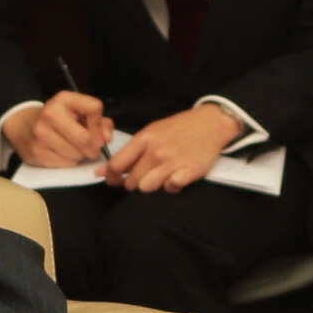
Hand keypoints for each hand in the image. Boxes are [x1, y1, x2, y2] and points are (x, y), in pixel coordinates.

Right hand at [1, 91, 111, 168]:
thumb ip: (100, 122)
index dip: (99, 123)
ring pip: (77, 154)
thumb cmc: (59, 119)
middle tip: (91, 149)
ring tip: (73, 149)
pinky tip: (63, 155)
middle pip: (86, 139)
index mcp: (63, 99)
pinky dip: (69, 162)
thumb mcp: (79, 112)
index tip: (95, 131)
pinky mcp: (36, 152)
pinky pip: (66, 164)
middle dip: (93, 148)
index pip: (94, 108)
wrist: (23, 126)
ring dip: (80, 155)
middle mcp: (50, 113)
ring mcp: (40, 134)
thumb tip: (106, 139)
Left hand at [104, 102, 242, 192]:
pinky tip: (176, 176)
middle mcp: (156, 151)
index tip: (114, 180)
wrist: (210, 123)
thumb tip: (102, 170)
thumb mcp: (152, 132)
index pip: (116, 165)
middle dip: (134, 182)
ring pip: (147, 187)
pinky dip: (172, 186)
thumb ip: (129, 151)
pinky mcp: (189, 171)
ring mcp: (172, 162)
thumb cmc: (179, 128)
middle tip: (144, 175)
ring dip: (152, 185)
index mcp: (144, 139)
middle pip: (131, 181)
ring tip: (161, 175)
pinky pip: (170, 188)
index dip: (111, 177)